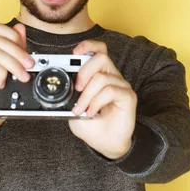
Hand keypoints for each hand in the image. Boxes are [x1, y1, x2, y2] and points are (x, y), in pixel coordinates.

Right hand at [0, 23, 33, 137]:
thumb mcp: (12, 69)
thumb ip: (16, 49)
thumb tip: (20, 28)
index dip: (15, 37)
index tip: (27, 54)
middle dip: (19, 52)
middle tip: (30, 65)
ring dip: (13, 64)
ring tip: (21, 77)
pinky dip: (1, 72)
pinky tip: (2, 83)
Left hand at [68, 40, 136, 158]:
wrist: (106, 144)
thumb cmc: (92, 126)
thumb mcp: (73, 109)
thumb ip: (68, 97)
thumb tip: (62, 88)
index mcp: (100, 75)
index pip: (99, 50)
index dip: (88, 46)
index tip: (74, 53)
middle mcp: (112, 76)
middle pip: (101, 57)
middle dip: (84, 71)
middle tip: (77, 88)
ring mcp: (121, 85)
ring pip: (102, 78)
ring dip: (87, 95)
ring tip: (83, 109)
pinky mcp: (128, 96)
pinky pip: (110, 90)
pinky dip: (97, 102)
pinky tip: (92, 112)